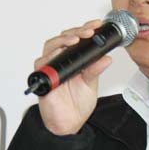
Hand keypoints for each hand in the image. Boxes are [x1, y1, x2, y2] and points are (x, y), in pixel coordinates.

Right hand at [34, 19, 111, 135]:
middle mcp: (60, 61)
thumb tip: (106, 57)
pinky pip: (42, 64)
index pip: (76, 39)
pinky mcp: (42, 78)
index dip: (84, 29)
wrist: (69, 124)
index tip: (96, 25)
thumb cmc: (77, 104)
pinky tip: (60, 52)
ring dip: (63, 40)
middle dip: (76, 32)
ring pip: (50, 46)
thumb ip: (96, 69)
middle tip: (89, 32)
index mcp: (72, 60)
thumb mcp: (91, 83)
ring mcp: (50, 69)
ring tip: (76, 40)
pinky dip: (51, 57)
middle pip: (63, 38)